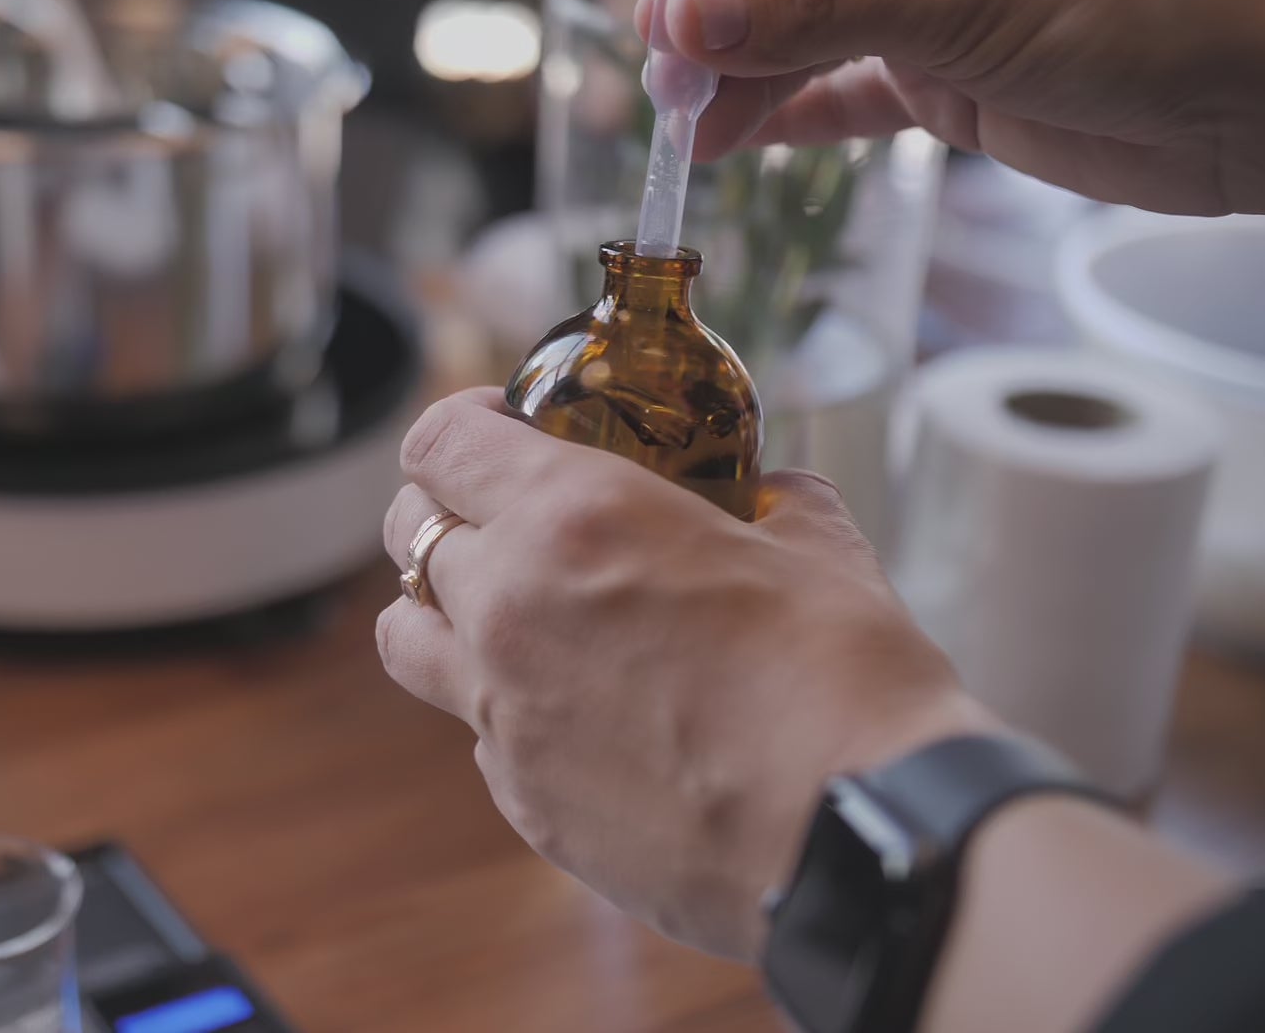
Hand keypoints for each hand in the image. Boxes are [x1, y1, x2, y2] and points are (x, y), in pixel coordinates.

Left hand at [375, 389, 997, 958]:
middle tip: (503, 516)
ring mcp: (502, 713)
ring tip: (508, 615)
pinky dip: (505, 708)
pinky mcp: (521, 801)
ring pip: (404, 638)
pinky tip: (581, 712)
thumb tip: (765, 492)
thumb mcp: (815, 543)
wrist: (860, 840)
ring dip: (440, 611)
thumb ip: (766, 500)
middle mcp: (509, 608)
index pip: (439, 443)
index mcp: (571, 518)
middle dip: (444, 510)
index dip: (461, 424)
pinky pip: (476, 731)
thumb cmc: (848, 681)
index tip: (497, 427)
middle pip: (407, 534)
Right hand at [634, 0, 1264, 221]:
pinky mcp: (956, 77)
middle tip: (671, 100)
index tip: (663, 34)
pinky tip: (747, 141)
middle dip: (712, 34)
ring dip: (743, 83)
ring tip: (698, 136)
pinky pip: (851, 89)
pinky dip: (796, 115)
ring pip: (803, 37)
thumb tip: (689, 15)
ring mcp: (935, 8)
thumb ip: (822, 4)